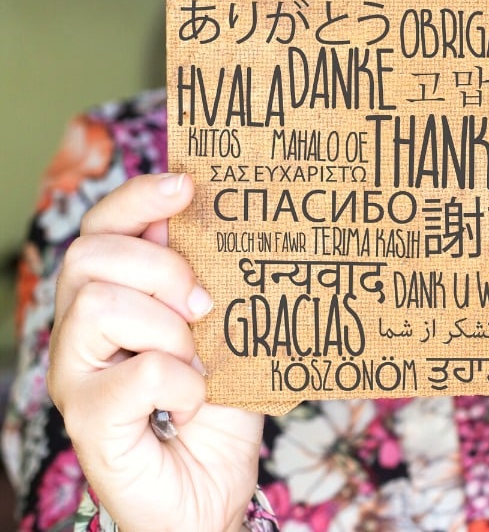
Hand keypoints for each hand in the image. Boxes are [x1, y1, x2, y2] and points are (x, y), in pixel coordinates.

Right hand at [48, 173, 263, 531]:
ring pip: (102, 304)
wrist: (213, 491)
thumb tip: (216, 220)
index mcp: (114, 299)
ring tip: (198, 363)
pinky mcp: (87, 419)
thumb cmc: (219, 409)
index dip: (137, 198)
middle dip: (161, 267)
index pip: (102, 228)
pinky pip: (139, 372)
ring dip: (169, 330)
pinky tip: (190, 403)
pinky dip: (182, 384)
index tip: (186, 184)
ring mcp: (75, 375)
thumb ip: (212, 283)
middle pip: (91, 255)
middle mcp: (81, 331)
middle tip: (205, 307)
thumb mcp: (226, 333)